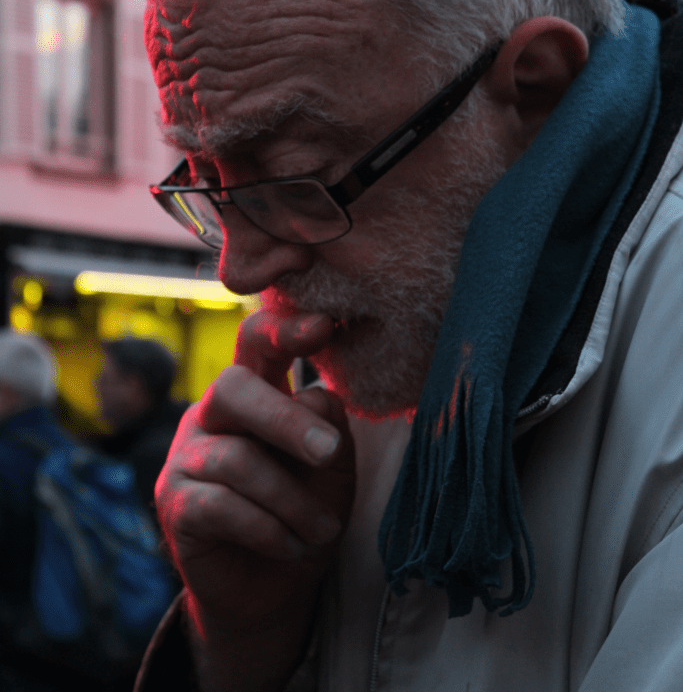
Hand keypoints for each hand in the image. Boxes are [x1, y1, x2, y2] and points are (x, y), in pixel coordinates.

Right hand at [154, 310, 354, 690]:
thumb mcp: (333, 466)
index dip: (283, 329)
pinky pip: (221, 505)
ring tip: (325, 530)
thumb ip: (327, 425)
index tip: (322, 326)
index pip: (256, 341)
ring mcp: (187, 455)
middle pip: (234, 387)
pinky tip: (293, 545)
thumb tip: (316, 398)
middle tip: (331, 452)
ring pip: (238, 459)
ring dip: (293, 500)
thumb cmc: (306, 509)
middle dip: (285, 419)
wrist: (276, 587)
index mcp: (255, 389)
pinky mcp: (174, 502)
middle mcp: (214, 412)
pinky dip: (269, 528)